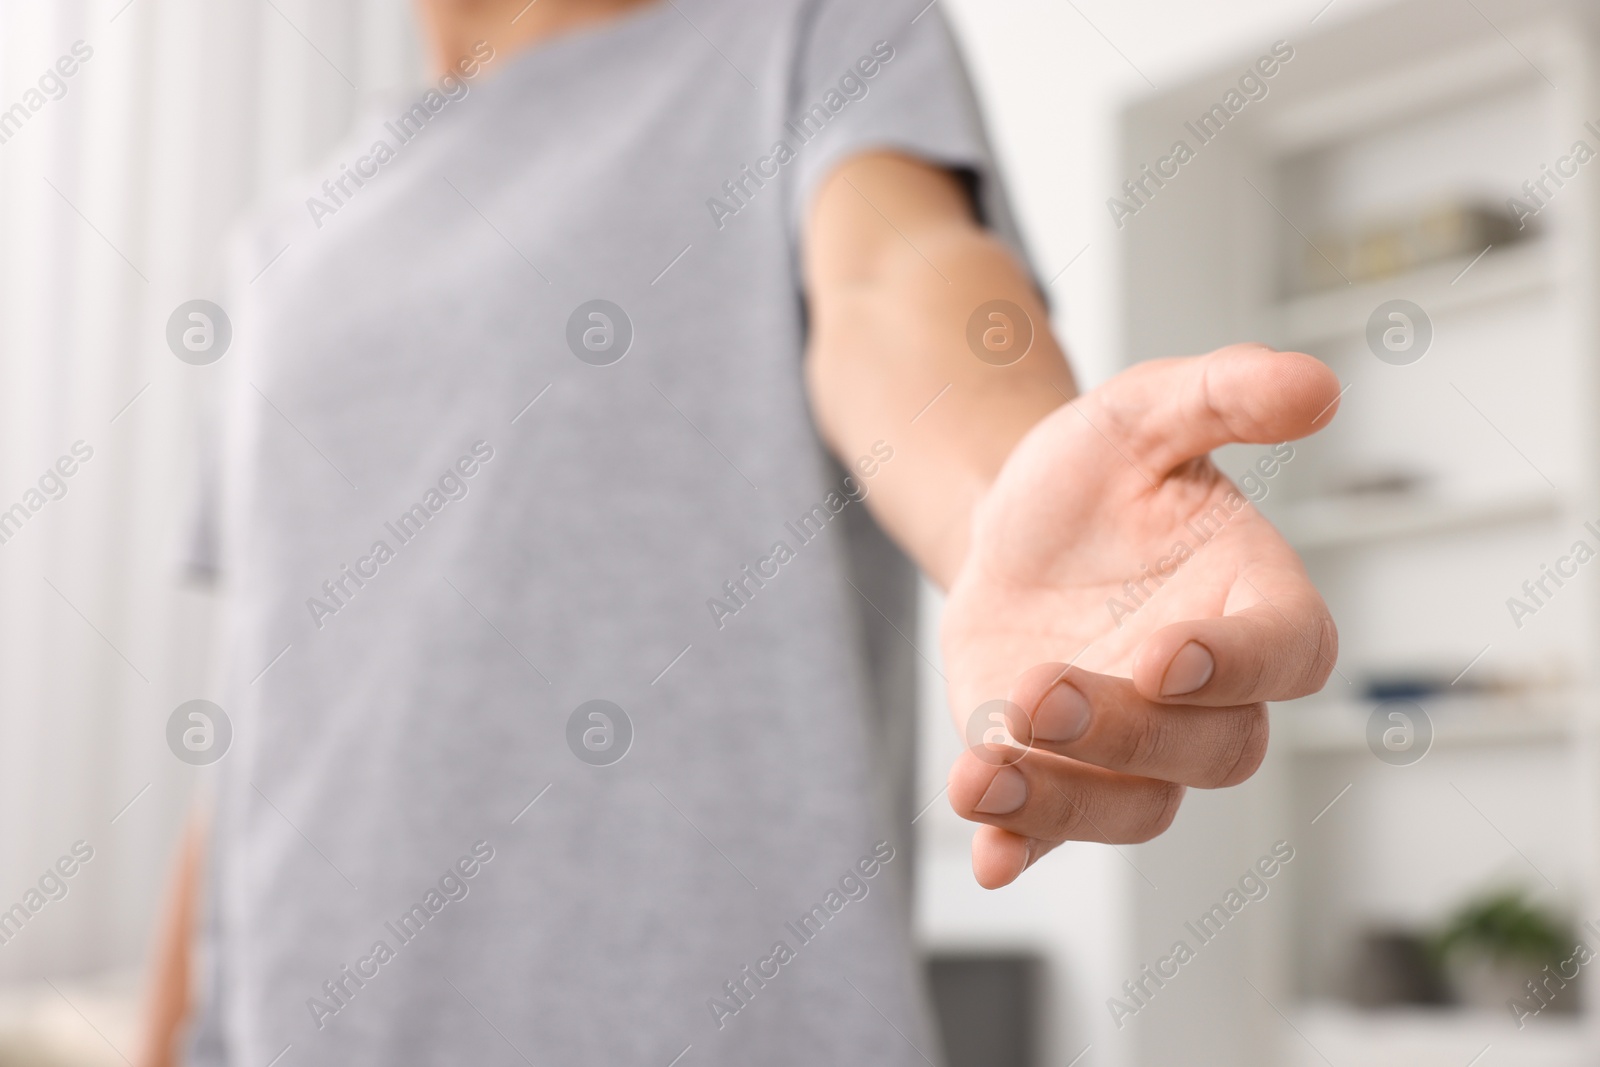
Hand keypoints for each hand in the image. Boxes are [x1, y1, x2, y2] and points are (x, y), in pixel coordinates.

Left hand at [940, 344, 1340, 887]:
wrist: (1009, 526)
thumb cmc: (1095, 474)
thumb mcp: (1144, 413)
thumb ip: (1223, 394)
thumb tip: (1315, 383)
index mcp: (1255, 604)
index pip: (1287, 653)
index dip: (1238, 664)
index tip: (1167, 655)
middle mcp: (1209, 695)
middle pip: (1210, 749)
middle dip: (1126, 731)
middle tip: (1040, 692)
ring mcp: (1136, 747)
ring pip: (1137, 806)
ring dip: (1065, 802)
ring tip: (984, 774)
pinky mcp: (1062, 774)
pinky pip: (1056, 832)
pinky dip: (1024, 846)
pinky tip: (985, 855)